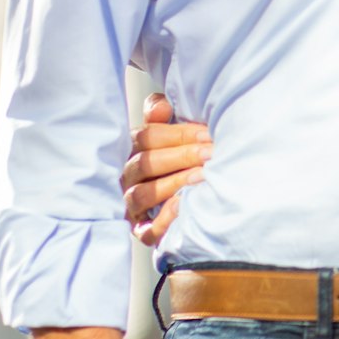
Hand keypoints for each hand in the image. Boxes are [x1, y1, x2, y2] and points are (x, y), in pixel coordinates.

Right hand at [120, 92, 212, 246]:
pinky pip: (146, 231)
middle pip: (145, 163)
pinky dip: (163, 221)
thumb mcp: (172, 129)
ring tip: (202, 177)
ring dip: (173, 184)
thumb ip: (160, 112)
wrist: (190, 195)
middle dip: (181, 156)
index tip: (208, 134)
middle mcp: (128, 176)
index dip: (178, 134)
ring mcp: (131, 205)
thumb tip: (161, 107)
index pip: (146, 137)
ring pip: (142, 194)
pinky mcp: (141, 230)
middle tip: (210, 154)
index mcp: (134, 148)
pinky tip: (183, 207)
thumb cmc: (181, 154)